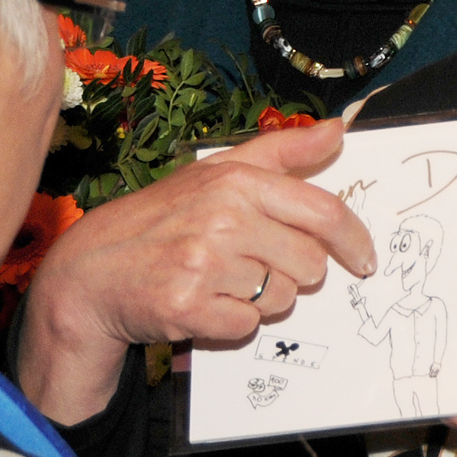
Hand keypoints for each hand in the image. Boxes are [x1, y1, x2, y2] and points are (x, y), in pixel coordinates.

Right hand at [18, 118, 375, 423]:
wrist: (92, 272)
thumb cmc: (161, 220)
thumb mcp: (216, 172)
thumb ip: (281, 151)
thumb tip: (337, 130)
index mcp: (237, 182)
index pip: (322, 212)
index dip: (354, 239)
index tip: (364, 259)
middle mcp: (224, 219)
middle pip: (309, 264)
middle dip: (292, 273)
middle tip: (254, 267)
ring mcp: (206, 264)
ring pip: (282, 298)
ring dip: (261, 300)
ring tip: (221, 283)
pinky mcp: (190, 307)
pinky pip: (248, 326)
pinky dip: (232, 323)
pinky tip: (205, 304)